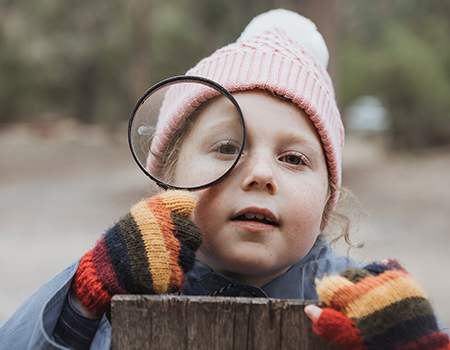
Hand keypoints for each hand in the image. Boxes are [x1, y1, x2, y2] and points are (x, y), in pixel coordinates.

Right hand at [71, 190, 202, 316]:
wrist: (103, 271)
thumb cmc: (124, 241)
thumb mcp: (140, 215)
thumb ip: (165, 205)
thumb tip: (191, 201)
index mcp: (156, 210)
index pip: (187, 204)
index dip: (183, 215)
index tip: (175, 222)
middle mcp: (163, 228)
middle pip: (195, 235)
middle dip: (187, 241)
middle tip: (172, 247)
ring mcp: (166, 252)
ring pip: (190, 256)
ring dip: (180, 260)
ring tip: (162, 261)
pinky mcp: (166, 275)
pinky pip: (181, 275)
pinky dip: (172, 277)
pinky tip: (158, 274)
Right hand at [306, 261, 449, 349]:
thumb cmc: (378, 344)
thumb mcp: (350, 337)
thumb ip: (327, 322)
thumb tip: (308, 310)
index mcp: (352, 299)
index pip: (329, 287)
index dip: (328, 297)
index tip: (332, 304)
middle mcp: (368, 285)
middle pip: (347, 276)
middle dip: (346, 287)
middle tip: (353, 303)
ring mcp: (387, 281)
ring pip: (366, 272)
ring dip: (364, 282)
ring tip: (369, 299)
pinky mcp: (404, 281)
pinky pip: (388, 267)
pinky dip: (382, 272)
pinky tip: (380, 280)